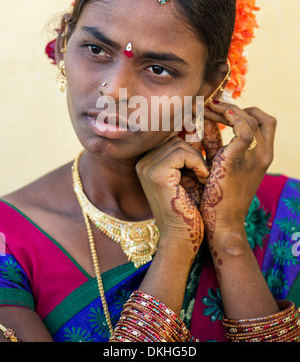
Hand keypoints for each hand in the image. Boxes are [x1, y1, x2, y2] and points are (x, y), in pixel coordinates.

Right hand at [136, 136, 208, 257]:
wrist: (182, 237)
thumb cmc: (188, 207)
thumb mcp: (186, 173)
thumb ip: (186, 152)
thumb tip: (195, 124)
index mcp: (146, 161)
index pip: (169, 136)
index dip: (188, 141)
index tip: (201, 153)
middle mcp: (142, 162)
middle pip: (174, 138)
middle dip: (194, 152)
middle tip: (202, 172)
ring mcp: (146, 167)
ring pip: (179, 144)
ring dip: (198, 159)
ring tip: (202, 176)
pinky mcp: (156, 174)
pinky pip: (182, 153)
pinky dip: (198, 164)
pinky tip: (202, 178)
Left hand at [201, 101, 275, 240]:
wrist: (221, 221)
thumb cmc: (217, 195)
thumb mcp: (219, 163)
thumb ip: (216, 144)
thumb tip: (204, 122)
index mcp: (262, 156)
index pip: (265, 123)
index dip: (247, 112)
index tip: (224, 110)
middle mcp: (263, 155)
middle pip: (260, 118)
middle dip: (236, 108)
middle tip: (213, 105)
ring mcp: (255, 157)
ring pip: (251, 119)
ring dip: (228, 109)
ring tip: (208, 107)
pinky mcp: (239, 159)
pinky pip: (243, 129)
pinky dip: (230, 118)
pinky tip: (213, 114)